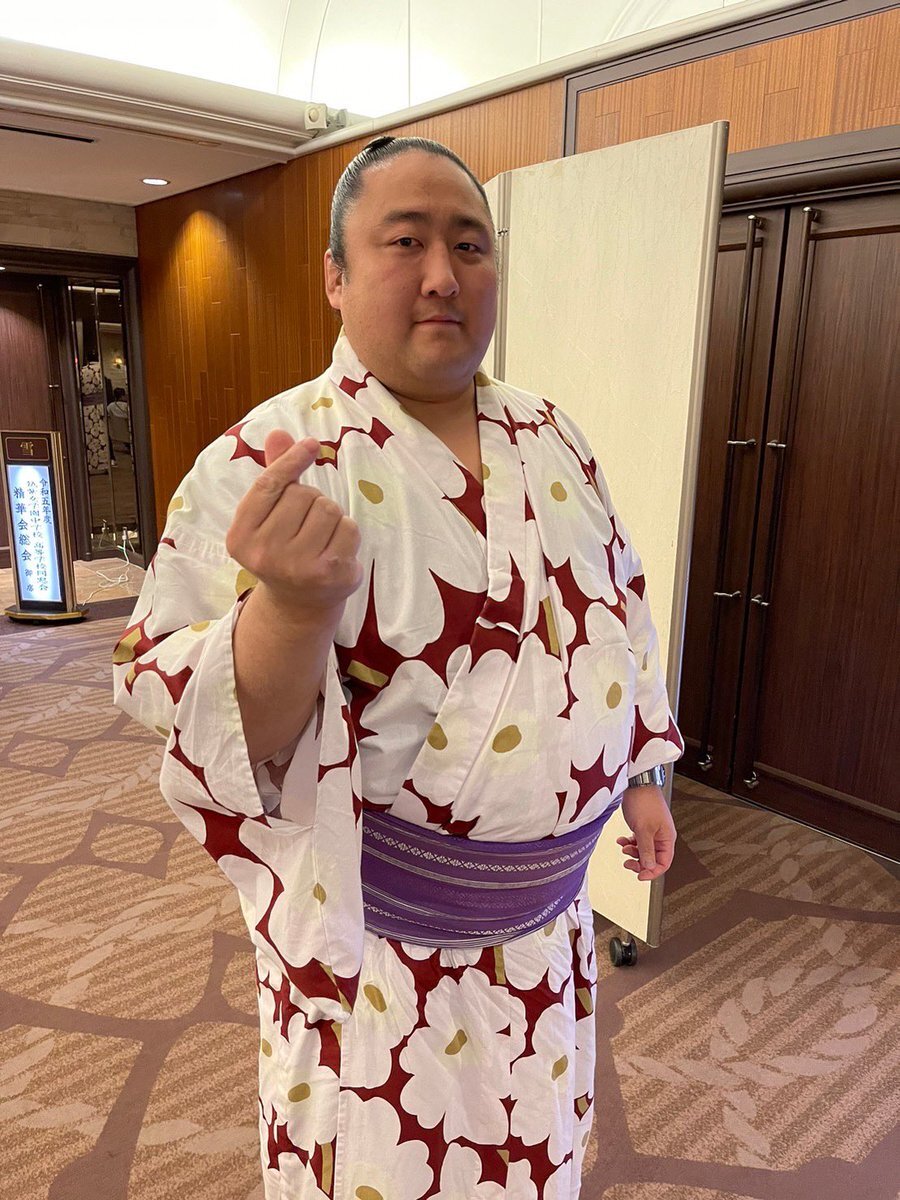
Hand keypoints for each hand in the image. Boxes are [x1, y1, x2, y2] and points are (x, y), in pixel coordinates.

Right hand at [225, 430, 362, 616]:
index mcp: (241, 537)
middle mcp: (265, 554)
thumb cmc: (283, 548)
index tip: (310, 444)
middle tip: (303, 526)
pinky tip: (334, 550)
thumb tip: (278, 433)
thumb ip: (274, 475)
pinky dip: (347, 533)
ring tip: (319, 538)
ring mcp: (298, 567)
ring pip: (328, 508)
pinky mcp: (330, 574)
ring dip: (330, 516)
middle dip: (310, 501)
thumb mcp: (269, 515)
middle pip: (303, 494)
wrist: (298, 604)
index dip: (290, 461)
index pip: (268, 486)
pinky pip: (349, 528)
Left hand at [616, 784, 676, 881]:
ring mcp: (652, 830)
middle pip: (653, 858)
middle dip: (639, 862)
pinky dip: (629, 842)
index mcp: (667, 838)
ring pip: (644, 850)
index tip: (640, 875)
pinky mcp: (643, 825)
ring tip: (624, 848)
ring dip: (633, 852)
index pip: (664, 863)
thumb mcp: (643, 829)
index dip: (652, 871)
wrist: (636, 782)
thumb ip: (646, 850)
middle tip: (628, 863)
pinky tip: (622, 840)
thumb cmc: (644, 800)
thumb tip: (649, 866)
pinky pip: (638, 840)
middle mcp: (661, 835)